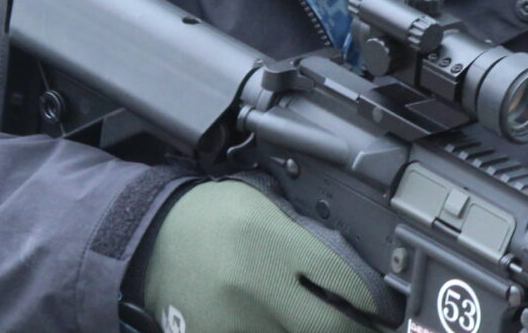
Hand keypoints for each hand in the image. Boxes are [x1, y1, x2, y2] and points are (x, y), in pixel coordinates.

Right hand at [135, 173, 399, 332]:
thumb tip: (355, 275)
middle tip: (357, 324)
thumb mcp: (263, 207)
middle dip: (348, 327)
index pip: (341, 285)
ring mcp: (231, 324)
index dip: (369, 304)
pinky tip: (281, 324)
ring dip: (309, 330)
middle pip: (326, 327)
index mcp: (268, 241)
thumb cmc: (211, 218)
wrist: (148, 240)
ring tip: (316, 322)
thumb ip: (306, 240)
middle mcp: (252, 286)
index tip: (379, 311)